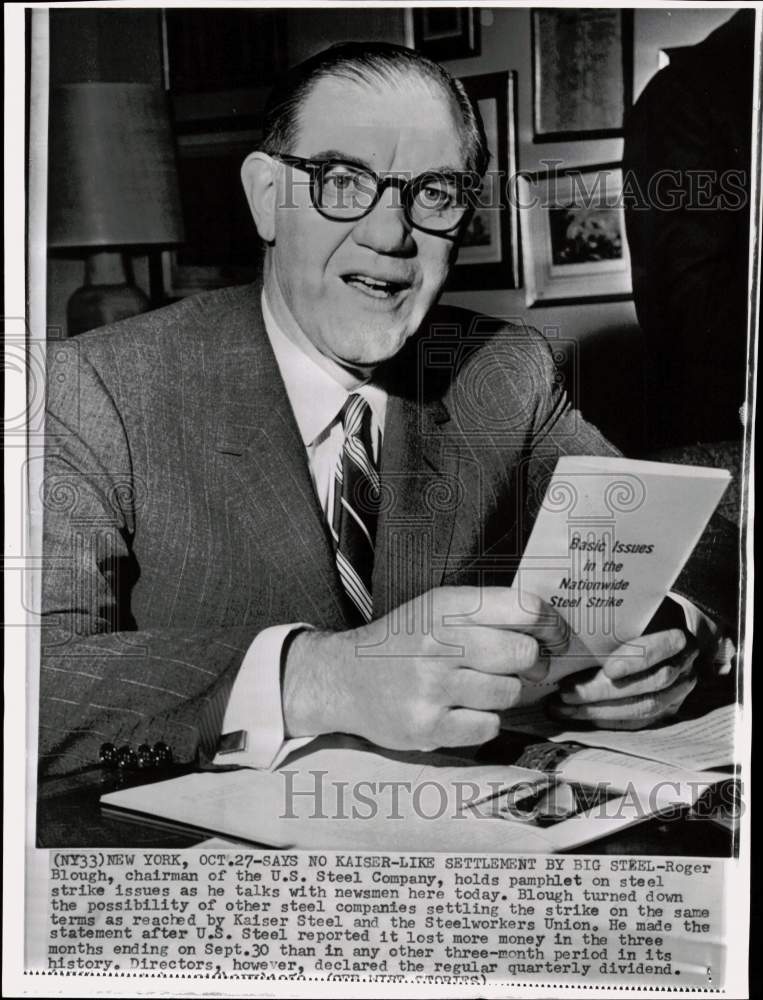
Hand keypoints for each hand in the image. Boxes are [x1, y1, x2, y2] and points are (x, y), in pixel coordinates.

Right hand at [283, 586, 567, 750]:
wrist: (344, 679)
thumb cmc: (403, 642)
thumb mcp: (436, 609)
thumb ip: (487, 612)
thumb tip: (551, 631)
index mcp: (445, 606)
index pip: (524, 609)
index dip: (551, 625)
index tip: (555, 638)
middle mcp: (437, 643)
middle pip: (523, 654)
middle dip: (532, 663)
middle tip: (521, 667)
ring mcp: (430, 687)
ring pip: (508, 693)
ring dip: (504, 693)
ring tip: (478, 686)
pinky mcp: (426, 727)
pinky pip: (488, 726)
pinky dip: (484, 721)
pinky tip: (460, 710)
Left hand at [548, 628, 698, 729]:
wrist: (665, 631)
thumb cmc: (640, 619)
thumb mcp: (632, 612)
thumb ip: (614, 622)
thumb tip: (572, 634)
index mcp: (679, 638)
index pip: (662, 648)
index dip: (636, 660)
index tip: (609, 669)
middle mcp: (683, 668)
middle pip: (650, 683)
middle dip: (605, 691)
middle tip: (569, 692)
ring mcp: (678, 692)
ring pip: (645, 707)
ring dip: (602, 710)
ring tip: (568, 708)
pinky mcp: (667, 710)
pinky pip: (641, 721)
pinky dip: (611, 721)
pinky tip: (585, 717)